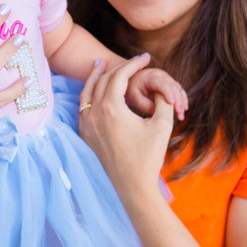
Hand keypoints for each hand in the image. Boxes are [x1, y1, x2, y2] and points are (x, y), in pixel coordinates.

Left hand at [79, 56, 174, 200]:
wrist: (131, 188)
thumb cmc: (148, 158)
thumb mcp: (161, 126)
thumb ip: (163, 101)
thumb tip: (161, 87)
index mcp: (111, 109)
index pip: (119, 76)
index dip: (133, 64)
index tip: (145, 58)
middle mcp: (94, 114)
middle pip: (103, 81)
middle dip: (118, 68)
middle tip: (131, 62)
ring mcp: (86, 125)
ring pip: (87, 93)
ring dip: (95, 77)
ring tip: (100, 65)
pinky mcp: (85, 136)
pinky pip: (83, 108)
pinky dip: (88, 95)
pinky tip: (94, 92)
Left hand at [124, 62, 189, 119]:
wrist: (131, 83)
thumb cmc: (131, 91)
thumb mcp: (133, 98)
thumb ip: (145, 105)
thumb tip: (159, 112)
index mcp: (148, 76)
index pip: (161, 83)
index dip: (167, 92)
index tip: (172, 103)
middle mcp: (159, 74)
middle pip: (172, 86)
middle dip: (177, 100)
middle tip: (179, 114)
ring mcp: (166, 78)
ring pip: (177, 88)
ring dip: (181, 102)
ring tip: (181, 116)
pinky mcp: (170, 83)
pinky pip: (179, 91)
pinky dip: (182, 100)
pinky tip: (184, 110)